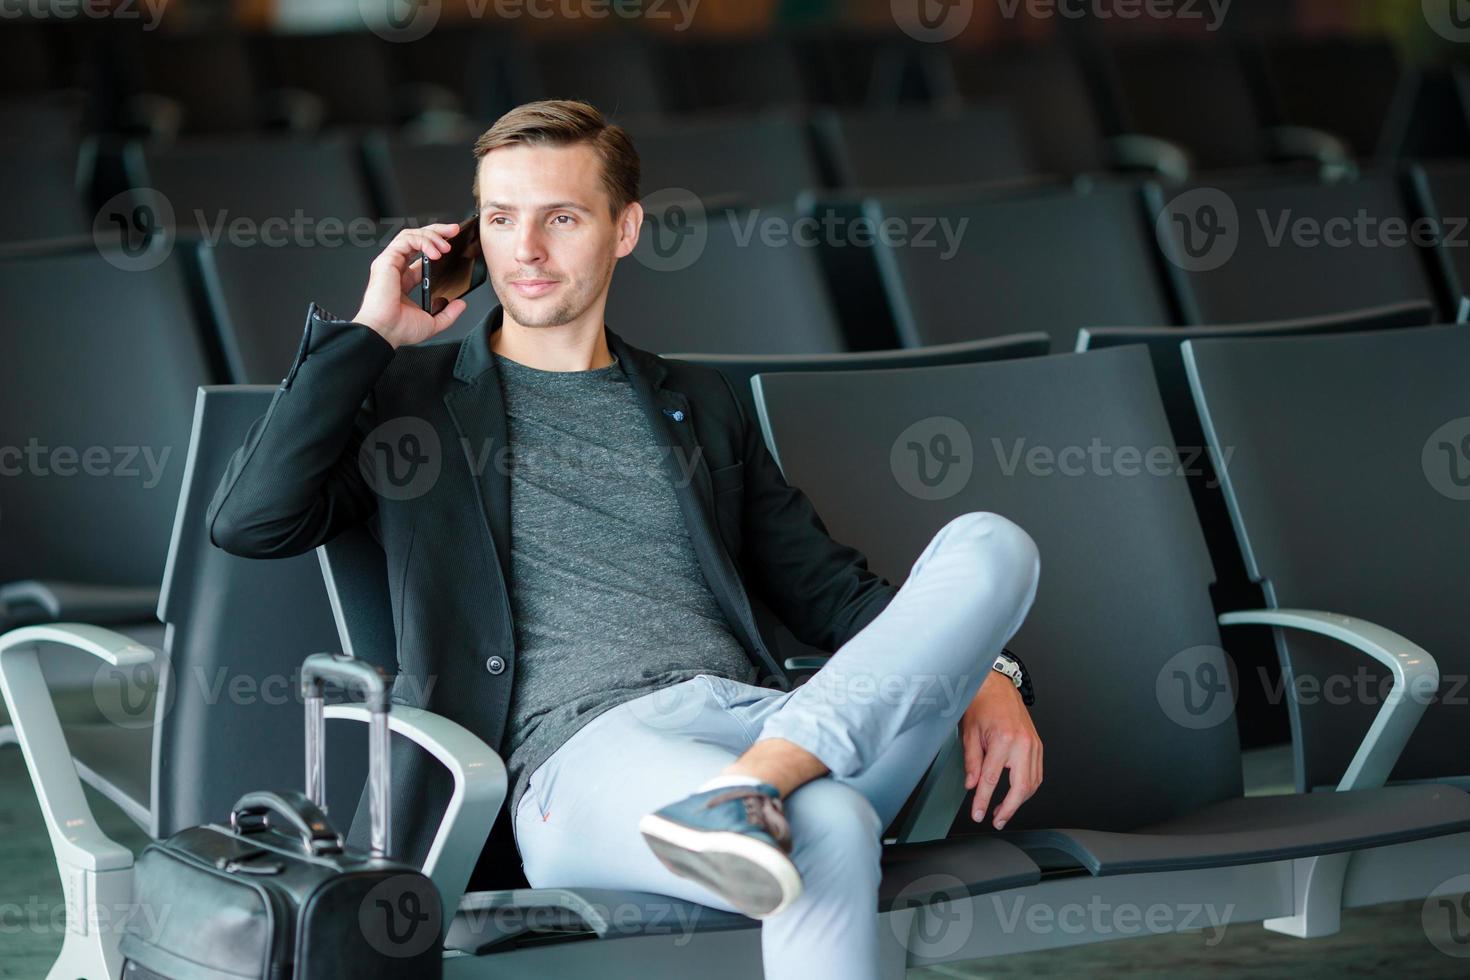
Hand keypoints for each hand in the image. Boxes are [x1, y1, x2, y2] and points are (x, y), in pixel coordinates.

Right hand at [352, 223, 468, 348]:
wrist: (385, 333)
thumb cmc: (399, 329)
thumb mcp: (432, 323)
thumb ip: (448, 313)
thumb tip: (460, 304)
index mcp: (404, 280)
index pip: (420, 254)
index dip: (436, 246)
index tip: (453, 244)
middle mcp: (396, 268)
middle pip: (416, 239)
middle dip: (436, 231)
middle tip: (454, 231)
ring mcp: (390, 262)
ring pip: (411, 235)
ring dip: (432, 236)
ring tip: (446, 245)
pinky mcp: (387, 260)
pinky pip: (406, 240)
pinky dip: (423, 242)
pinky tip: (435, 252)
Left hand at [961, 669, 1041, 828]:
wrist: (997, 686)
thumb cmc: (982, 704)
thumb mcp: (969, 733)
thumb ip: (971, 762)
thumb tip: (971, 786)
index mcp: (1003, 740)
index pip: (991, 780)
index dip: (983, 801)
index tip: (978, 814)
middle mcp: (1022, 744)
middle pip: (1020, 788)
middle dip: (1009, 809)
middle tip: (997, 820)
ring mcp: (1033, 745)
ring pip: (1032, 784)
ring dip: (1018, 801)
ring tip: (1002, 811)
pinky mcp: (1038, 745)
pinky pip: (1037, 774)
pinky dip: (1027, 788)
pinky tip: (1015, 794)